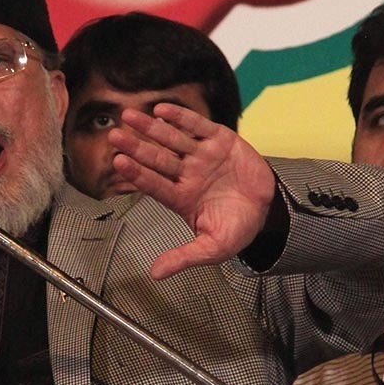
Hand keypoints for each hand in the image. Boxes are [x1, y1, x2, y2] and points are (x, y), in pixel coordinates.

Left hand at [108, 104, 275, 279]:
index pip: (153, 184)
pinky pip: (197, 126)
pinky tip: (162, 110)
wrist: (269, 209)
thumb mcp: (212, 248)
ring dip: (150, 128)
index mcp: (180, 198)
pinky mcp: (219, 140)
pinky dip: (181, 118)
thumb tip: (155, 274)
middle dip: (135, 147)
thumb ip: (184, 257)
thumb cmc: (237, 228)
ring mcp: (200, 156)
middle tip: (113, 136)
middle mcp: (186, 174)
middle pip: (156, 158)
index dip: (137, 173)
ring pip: (172, 139)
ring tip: (130, 116)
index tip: (118, 163)